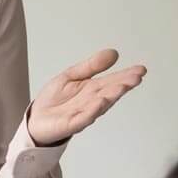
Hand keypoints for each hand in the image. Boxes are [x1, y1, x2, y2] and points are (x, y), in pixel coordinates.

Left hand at [27, 49, 146, 147]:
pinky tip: (101, 102)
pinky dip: (93, 111)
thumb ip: (91, 66)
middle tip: (136, 77)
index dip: (127, 75)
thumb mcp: (72, 75)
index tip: (140, 69)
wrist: (36, 119)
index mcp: (93, 89)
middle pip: (110, 92)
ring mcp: (83, 113)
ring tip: (122, 86)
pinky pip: (84, 118)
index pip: (113, 81)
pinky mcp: (71, 124)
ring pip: (100, 105)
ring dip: (112, 96)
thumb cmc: (54, 99)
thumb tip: (113, 53)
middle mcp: (92, 102)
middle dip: (124, 84)